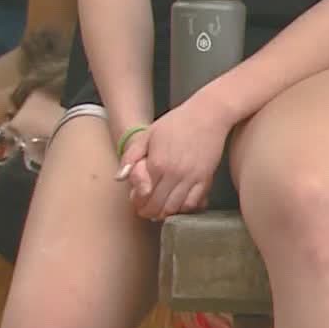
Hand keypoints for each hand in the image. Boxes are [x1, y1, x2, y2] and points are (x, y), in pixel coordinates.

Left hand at [130, 97, 232, 220]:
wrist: (209, 114)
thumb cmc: (177, 122)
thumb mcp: (148, 134)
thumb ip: (131, 156)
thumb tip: (119, 178)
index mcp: (157, 163)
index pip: (143, 195)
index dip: (137, 202)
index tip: (136, 201)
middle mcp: (174, 174)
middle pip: (158, 206)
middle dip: (148, 211)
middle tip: (146, 209)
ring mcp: (192, 178)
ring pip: (174, 208)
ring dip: (165, 212)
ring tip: (160, 209)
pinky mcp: (206, 178)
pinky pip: (193, 203)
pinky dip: (184, 208)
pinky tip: (178, 203)